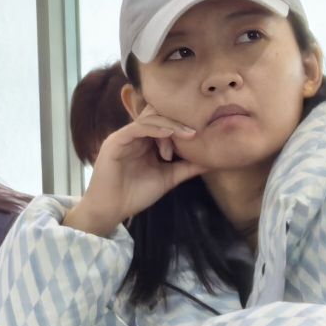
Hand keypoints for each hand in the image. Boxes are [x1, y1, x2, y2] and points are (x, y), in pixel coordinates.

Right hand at [66, 105, 202, 236]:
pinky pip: (136, 128)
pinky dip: (154, 129)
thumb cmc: (136, 194)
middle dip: (178, 121)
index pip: (165, 122)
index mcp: (145, 141)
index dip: (183, 125)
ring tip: (187, 135)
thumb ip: (187, 167)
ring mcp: (124, 137)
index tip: (201, 133)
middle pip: (158, 115)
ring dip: (170, 127)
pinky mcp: (115, 142)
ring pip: (149, 119)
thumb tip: (213, 161)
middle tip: (196, 131)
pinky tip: (169, 134)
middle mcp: (134, 135)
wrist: (112, 210)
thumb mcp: (169, 177)